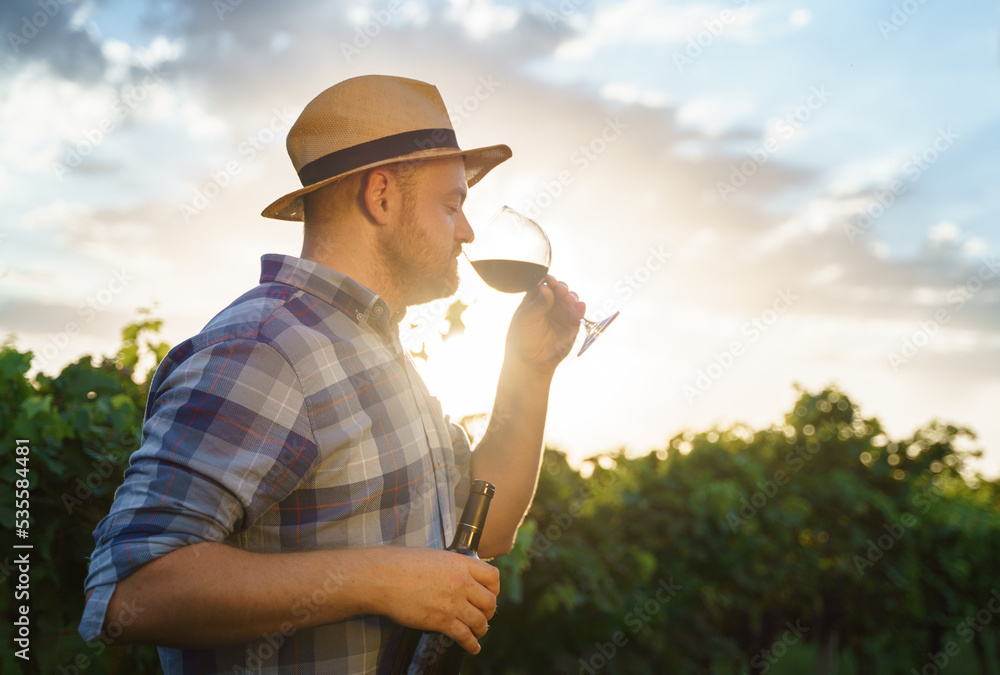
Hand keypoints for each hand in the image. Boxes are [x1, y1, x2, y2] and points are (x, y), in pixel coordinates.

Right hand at [376, 547, 499, 653]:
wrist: (384, 577)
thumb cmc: (402, 564)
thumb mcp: (434, 557)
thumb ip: (450, 567)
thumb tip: (454, 575)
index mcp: (461, 564)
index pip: (493, 576)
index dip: (494, 589)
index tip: (489, 594)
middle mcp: (462, 583)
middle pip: (490, 602)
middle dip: (489, 612)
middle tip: (483, 615)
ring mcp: (453, 603)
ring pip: (480, 621)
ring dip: (481, 629)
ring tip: (477, 631)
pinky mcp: (442, 621)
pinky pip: (465, 636)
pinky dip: (471, 645)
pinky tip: (472, 648)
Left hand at [505, 275, 585, 374]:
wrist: (531, 361)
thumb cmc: (522, 338)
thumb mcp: (526, 318)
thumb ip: (538, 303)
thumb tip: (546, 287)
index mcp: (535, 299)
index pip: (544, 284)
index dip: (548, 281)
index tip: (550, 281)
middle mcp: (549, 304)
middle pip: (559, 289)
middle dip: (561, 288)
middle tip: (561, 290)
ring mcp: (561, 313)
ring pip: (570, 299)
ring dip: (571, 296)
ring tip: (569, 299)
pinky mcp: (571, 324)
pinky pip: (578, 313)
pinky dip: (580, 308)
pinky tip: (579, 306)